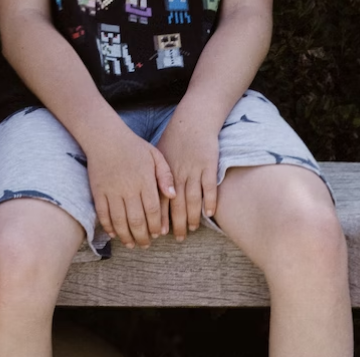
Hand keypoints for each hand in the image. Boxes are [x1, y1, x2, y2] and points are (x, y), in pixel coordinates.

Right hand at [85, 125, 175, 249]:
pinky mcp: (98, 191)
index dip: (155, 225)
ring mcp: (111, 190)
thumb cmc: (133, 146)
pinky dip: (108, 226)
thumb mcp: (155, 155)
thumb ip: (166, 175)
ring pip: (119, 221)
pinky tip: (114, 233)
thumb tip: (172, 195)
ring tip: (131, 244)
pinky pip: (103, 214)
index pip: (152, 210)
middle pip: (136, 220)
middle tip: (145, 244)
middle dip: (142, 237)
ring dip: (126, 236)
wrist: (104, 137)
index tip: (158, 234)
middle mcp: (128, 188)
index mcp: (144, 180)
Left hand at [155, 114, 219, 241]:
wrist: (193, 120)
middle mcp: (177, 172)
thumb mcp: (159, 154)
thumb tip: (149, 197)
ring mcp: (194, 169)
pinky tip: (209, 214)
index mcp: (164, 170)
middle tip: (179, 239)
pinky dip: (210, 202)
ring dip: (193, 217)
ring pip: (193, 199)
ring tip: (193, 229)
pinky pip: (209, 188)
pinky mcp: (209, 165)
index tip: (159, 233)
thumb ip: (156, 175)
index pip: (159, 198)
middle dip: (177, 223)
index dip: (160, 217)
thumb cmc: (175, 139)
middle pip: (176, 204)